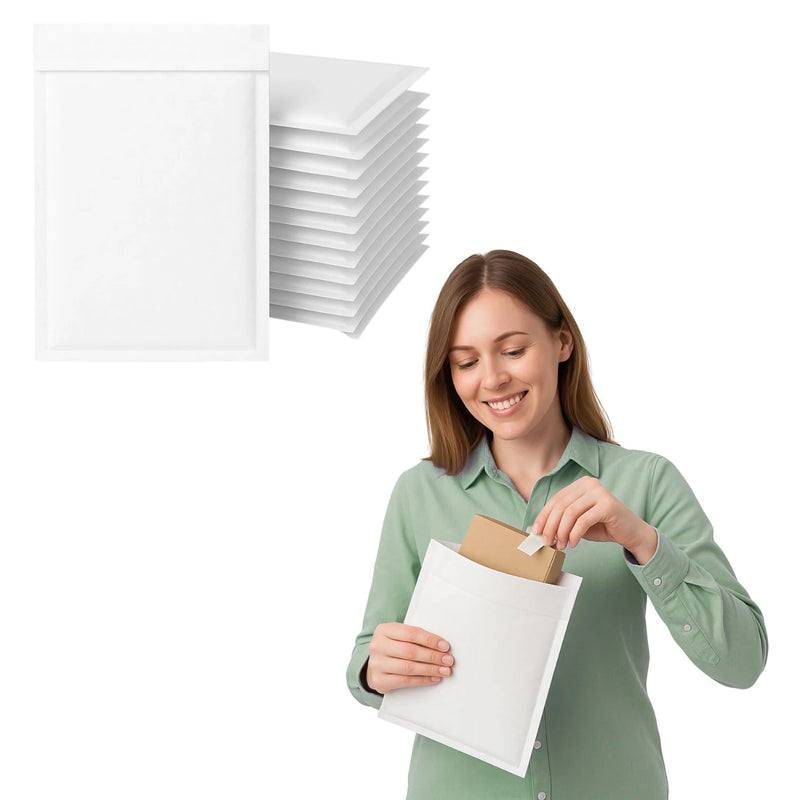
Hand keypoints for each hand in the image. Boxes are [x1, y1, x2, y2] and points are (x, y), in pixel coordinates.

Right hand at [366, 622, 453, 693]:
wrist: (375, 665)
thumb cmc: (393, 648)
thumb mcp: (399, 637)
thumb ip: (415, 637)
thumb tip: (441, 646)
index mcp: (384, 630)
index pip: (411, 633)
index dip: (430, 640)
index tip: (445, 646)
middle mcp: (378, 646)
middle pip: (410, 651)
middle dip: (432, 656)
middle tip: (448, 660)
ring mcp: (376, 664)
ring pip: (408, 667)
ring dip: (430, 669)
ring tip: (444, 670)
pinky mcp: (379, 680)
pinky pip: (405, 681)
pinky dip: (422, 680)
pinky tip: (434, 678)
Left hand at [530, 476, 657, 564]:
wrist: (631, 533)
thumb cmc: (602, 526)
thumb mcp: (577, 521)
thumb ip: (561, 520)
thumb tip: (538, 528)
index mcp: (580, 484)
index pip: (556, 499)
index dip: (543, 516)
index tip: (536, 531)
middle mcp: (589, 484)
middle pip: (561, 505)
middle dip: (551, 526)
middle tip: (547, 542)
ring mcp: (600, 492)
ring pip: (570, 513)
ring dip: (562, 532)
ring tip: (561, 545)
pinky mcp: (608, 505)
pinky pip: (583, 520)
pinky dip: (575, 534)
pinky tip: (573, 544)